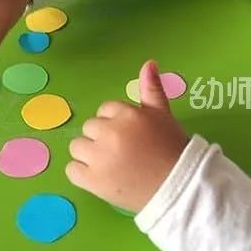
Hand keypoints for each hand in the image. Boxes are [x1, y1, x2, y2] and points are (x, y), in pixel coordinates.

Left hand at [67, 60, 189, 212]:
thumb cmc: (172, 150)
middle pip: (89, 128)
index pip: (105, 111)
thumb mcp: (163, 115)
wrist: (179, 189)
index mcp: (127, 115)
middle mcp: (110, 133)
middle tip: (123, 154)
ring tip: (111, 166)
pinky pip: (72, 170)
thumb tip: (149, 62)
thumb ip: (152, 89)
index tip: (130, 138)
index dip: (116, 124)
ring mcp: (99, 158)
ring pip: (77, 147)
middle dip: (102, 139)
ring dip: (89, 155)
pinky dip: (82, 174)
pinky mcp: (92, 180)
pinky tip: (100, 178)